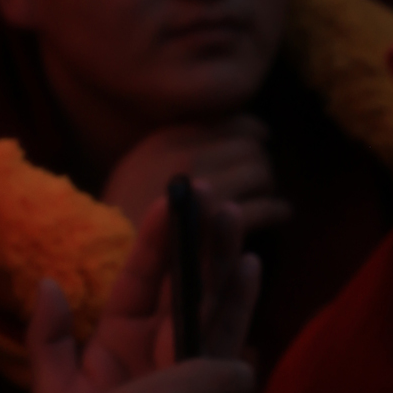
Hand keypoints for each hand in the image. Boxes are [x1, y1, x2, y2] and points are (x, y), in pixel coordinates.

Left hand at [28, 186, 258, 392]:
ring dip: (224, 259)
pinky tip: (252, 268)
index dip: (155, 239)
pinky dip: (240, 305)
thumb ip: (46, 339)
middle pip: (185, 279)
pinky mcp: (205, 386)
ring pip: (210, 301)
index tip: (167, 200)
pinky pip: (226, 340)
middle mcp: (157, 340)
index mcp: (120, 331)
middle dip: (200, 238)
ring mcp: (184, 361)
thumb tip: (49, 285)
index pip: (141, 274)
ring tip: (235, 217)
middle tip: (213, 196)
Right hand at [102, 116, 292, 234]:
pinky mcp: (220, 228)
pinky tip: (282, 213)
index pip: (223, 122)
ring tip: (270, 192)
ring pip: (256, 170)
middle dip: (259, 156)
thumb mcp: (136, 177)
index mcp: (165, 142)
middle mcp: (185, 158)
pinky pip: (261, 208)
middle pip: (245, 144)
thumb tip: (212, 137)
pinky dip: (276, 208)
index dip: (248, 128)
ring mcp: (204, 191)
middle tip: (264, 172)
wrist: (110, 271)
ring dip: (268, 181)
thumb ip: (171, 156)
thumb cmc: (121, 235)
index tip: (260, 136)